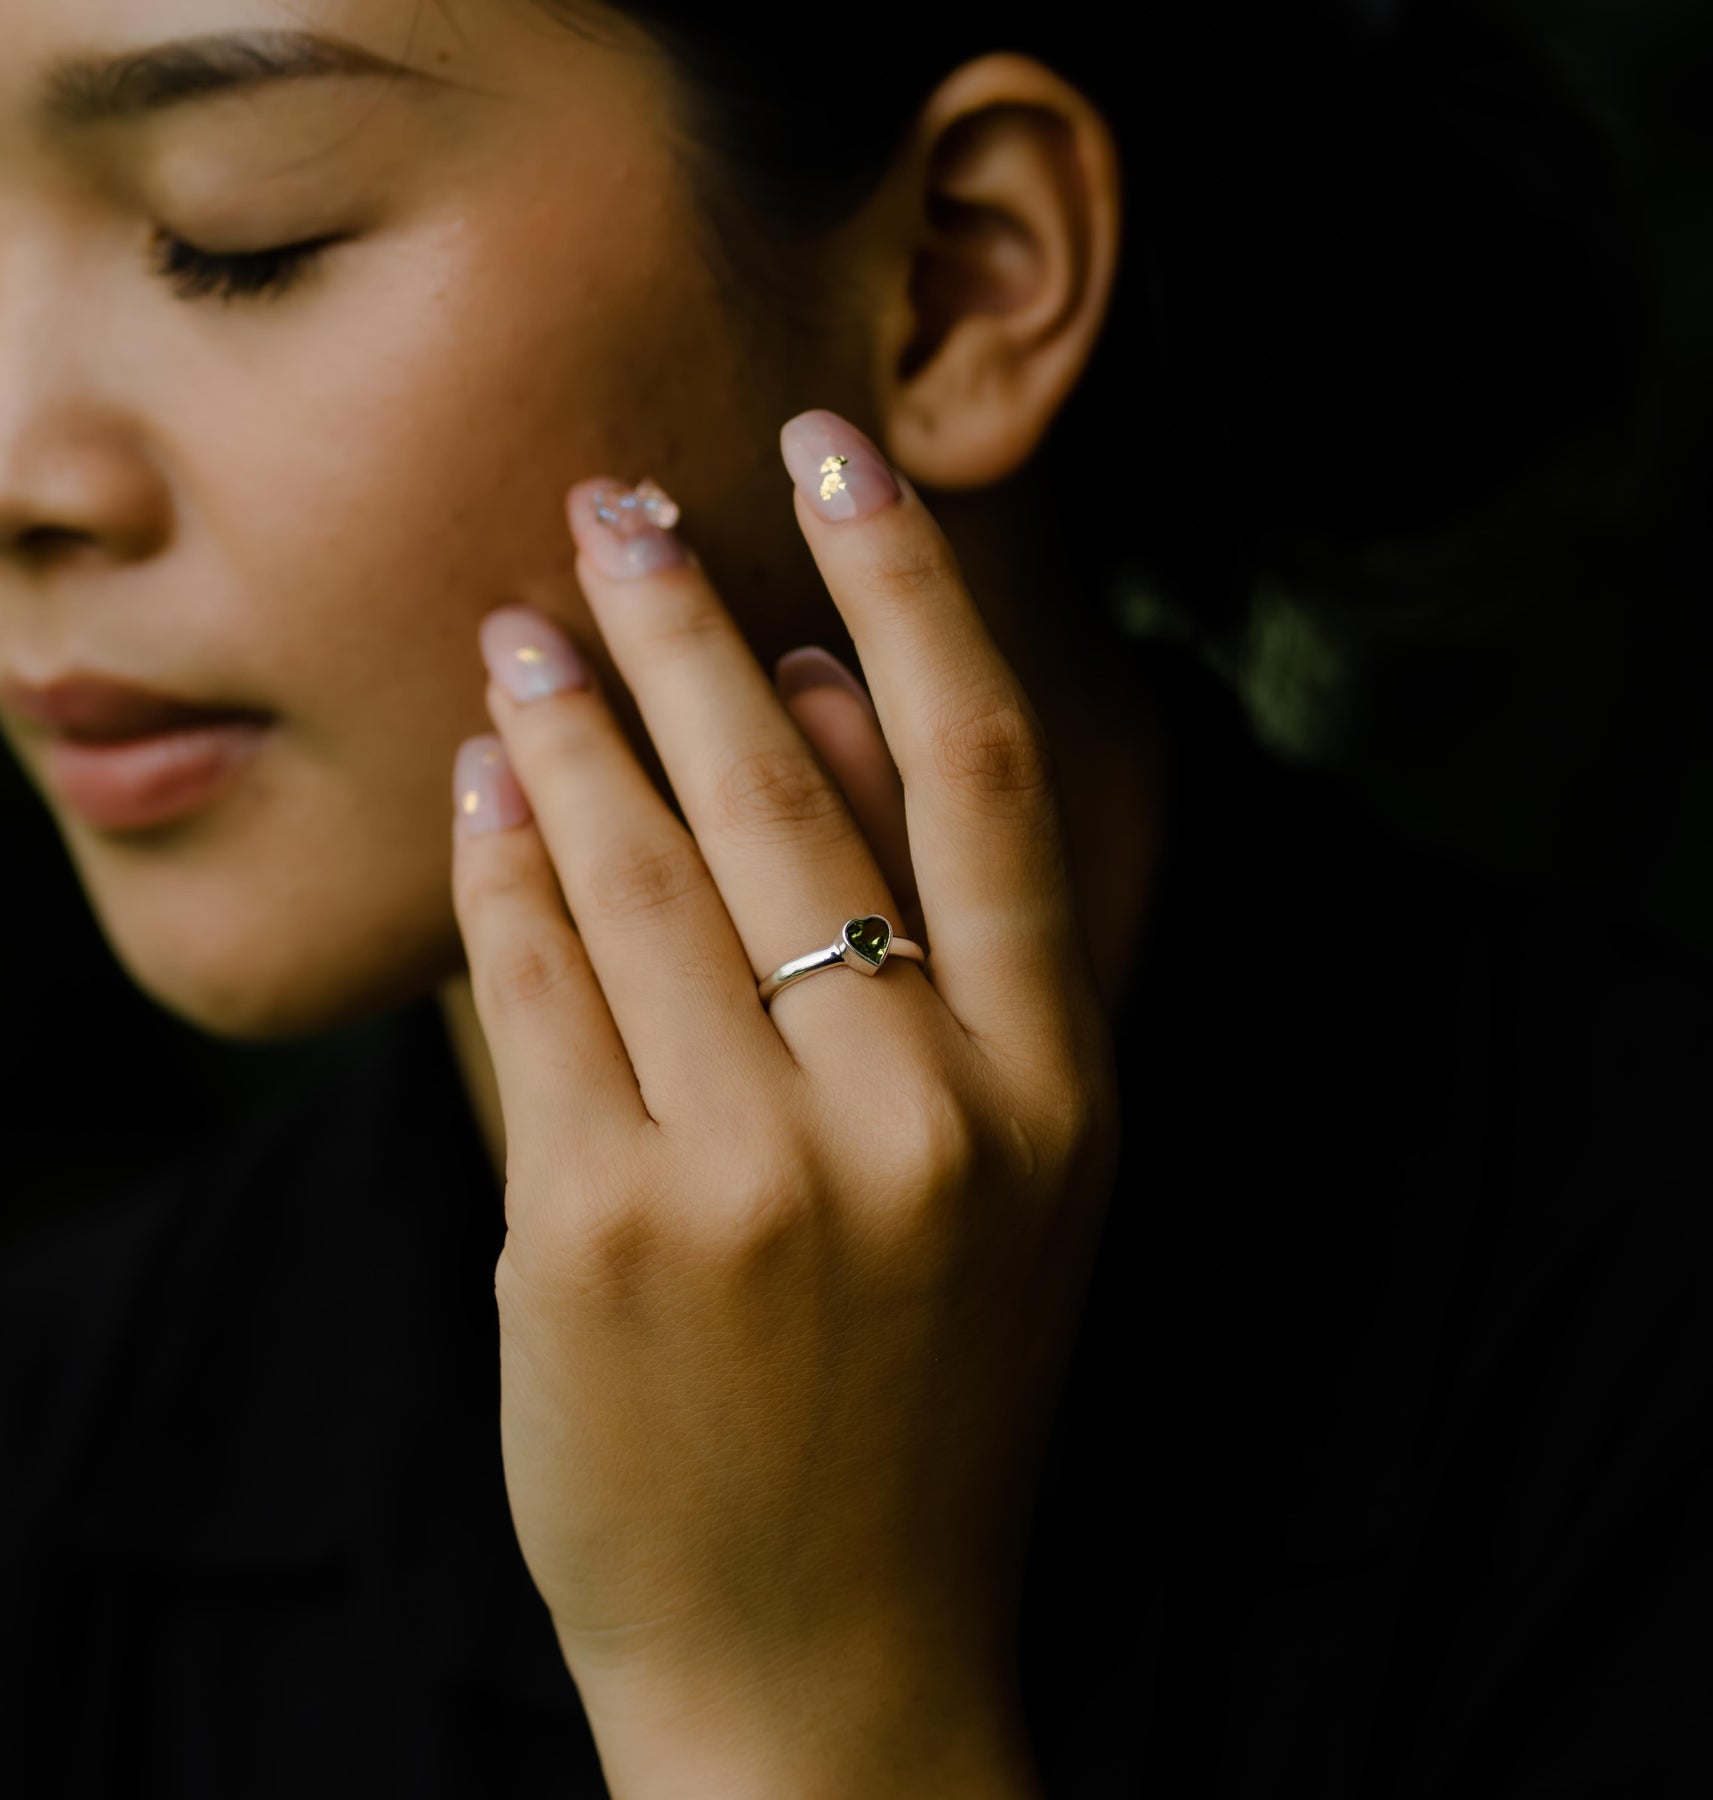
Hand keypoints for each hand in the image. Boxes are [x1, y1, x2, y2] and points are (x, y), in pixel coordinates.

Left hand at [449, 411, 1125, 1797]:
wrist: (826, 1652)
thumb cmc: (923, 1390)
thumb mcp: (1005, 1172)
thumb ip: (936, 933)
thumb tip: (828, 687)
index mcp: (1051, 1087)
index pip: (982, 770)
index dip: (907, 585)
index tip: (841, 453)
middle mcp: (921, 1114)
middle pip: (787, 790)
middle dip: (690, 622)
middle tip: (617, 510)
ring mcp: (757, 1177)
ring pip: (642, 868)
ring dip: (574, 717)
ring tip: (526, 628)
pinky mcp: (598, 1233)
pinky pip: (535, 988)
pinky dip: (501, 864)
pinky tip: (483, 782)